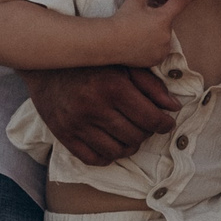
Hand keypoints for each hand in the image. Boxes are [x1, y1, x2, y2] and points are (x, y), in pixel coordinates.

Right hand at [21, 64, 178, 165]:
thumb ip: (151, 85)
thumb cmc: (91, 62)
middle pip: (136, 137)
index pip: (150, 119)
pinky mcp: (63, 134)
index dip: (164, 124)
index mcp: (113, 86)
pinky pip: (93, 159)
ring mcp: (77, 123)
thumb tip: (174, 107)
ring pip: (117, 151)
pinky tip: (111, 143)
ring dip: (129, 146)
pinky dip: (107, 156)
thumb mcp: (124, 64)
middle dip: (147, 133)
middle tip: (146, 124)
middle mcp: (94, 107)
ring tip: (130, 134)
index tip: (166, 122)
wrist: (46, 61)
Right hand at [104, 0, 194, 67]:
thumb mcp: (134, 1)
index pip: (180, 4)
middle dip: (159, 21)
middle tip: (142, 22)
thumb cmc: (122, 20)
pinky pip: (160, 52)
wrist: (109, 42)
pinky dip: (154, 48)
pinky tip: (140, 45)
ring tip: (140, 35)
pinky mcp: (156, 60)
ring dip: (157, 36)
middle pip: (168, 24)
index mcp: (163, 18)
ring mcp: (162, 49)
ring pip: (164, 39)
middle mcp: (167, 35)